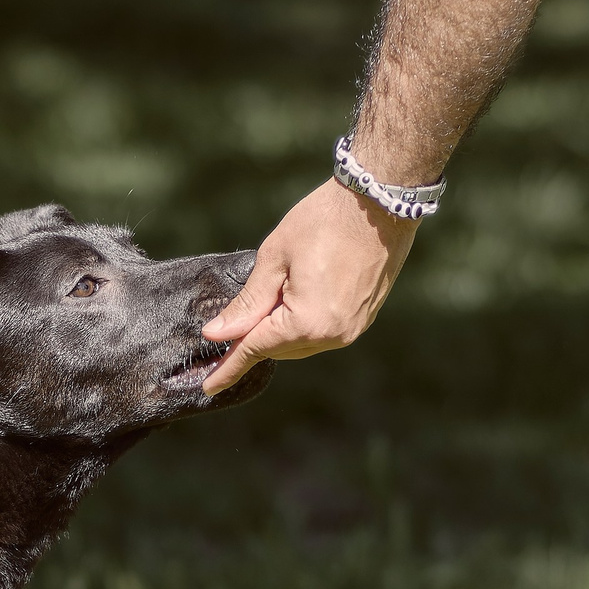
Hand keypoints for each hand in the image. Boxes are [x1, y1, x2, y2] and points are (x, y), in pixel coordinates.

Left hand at [201, 179, 416, 393]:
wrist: (380, 201)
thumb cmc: (324, 220)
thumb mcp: (274, 257)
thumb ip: (247, 303)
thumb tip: (217, 334)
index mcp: (308, 323)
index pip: (255, 349)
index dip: (228, 367)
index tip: (208, 387)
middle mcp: (333, 335)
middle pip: (277, 347)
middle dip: (253, 334)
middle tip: (235, 313)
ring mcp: (352, 329)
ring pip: (299, 343)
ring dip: (278, 327)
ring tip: (278, 287)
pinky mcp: (362, 318)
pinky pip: (321, 332)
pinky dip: (301, 322)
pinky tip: (296, 294)